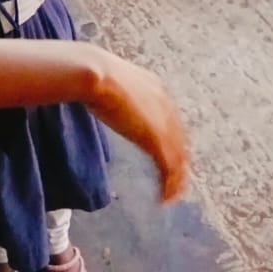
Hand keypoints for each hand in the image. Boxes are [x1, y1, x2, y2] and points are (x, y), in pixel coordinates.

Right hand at [87, 52, 188, 202]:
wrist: (95, 75)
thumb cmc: (93, 75)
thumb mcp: (112, 82)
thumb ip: (117, 93)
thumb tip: (104, 96)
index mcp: (157, 89)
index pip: (172, 121)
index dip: (172, 142)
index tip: (168, 156)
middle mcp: (166, 105)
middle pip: (180, 141)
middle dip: (179, 164)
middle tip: (174, 183)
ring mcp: (163, 123)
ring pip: (178, 159)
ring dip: (176, 181)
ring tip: (169, 197)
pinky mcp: (156, 138)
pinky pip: (168, 168)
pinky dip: (168, 186)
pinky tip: (162, 198)